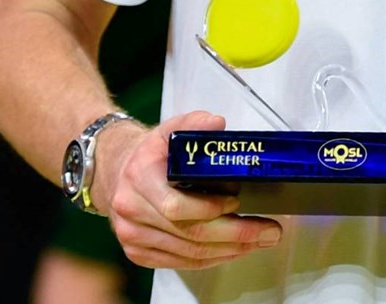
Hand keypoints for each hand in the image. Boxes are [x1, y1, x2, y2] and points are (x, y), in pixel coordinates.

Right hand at [102, 110, 281, 269]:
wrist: (115, 173)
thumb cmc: (150, 153)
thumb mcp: (170, 130)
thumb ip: (194, 123)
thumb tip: (218, 124)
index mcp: (140, 179)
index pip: (176, 206)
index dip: (210, 209)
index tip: (239, 202)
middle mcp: (132, 211)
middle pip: (190, 233)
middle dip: (236, 234)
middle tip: (270, 231)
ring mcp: (133, 236)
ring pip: (188, 253)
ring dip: (230, 249)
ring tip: (261, 240)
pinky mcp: (139, 253)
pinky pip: (181, 262)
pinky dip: (212, 259)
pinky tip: (235, 250)